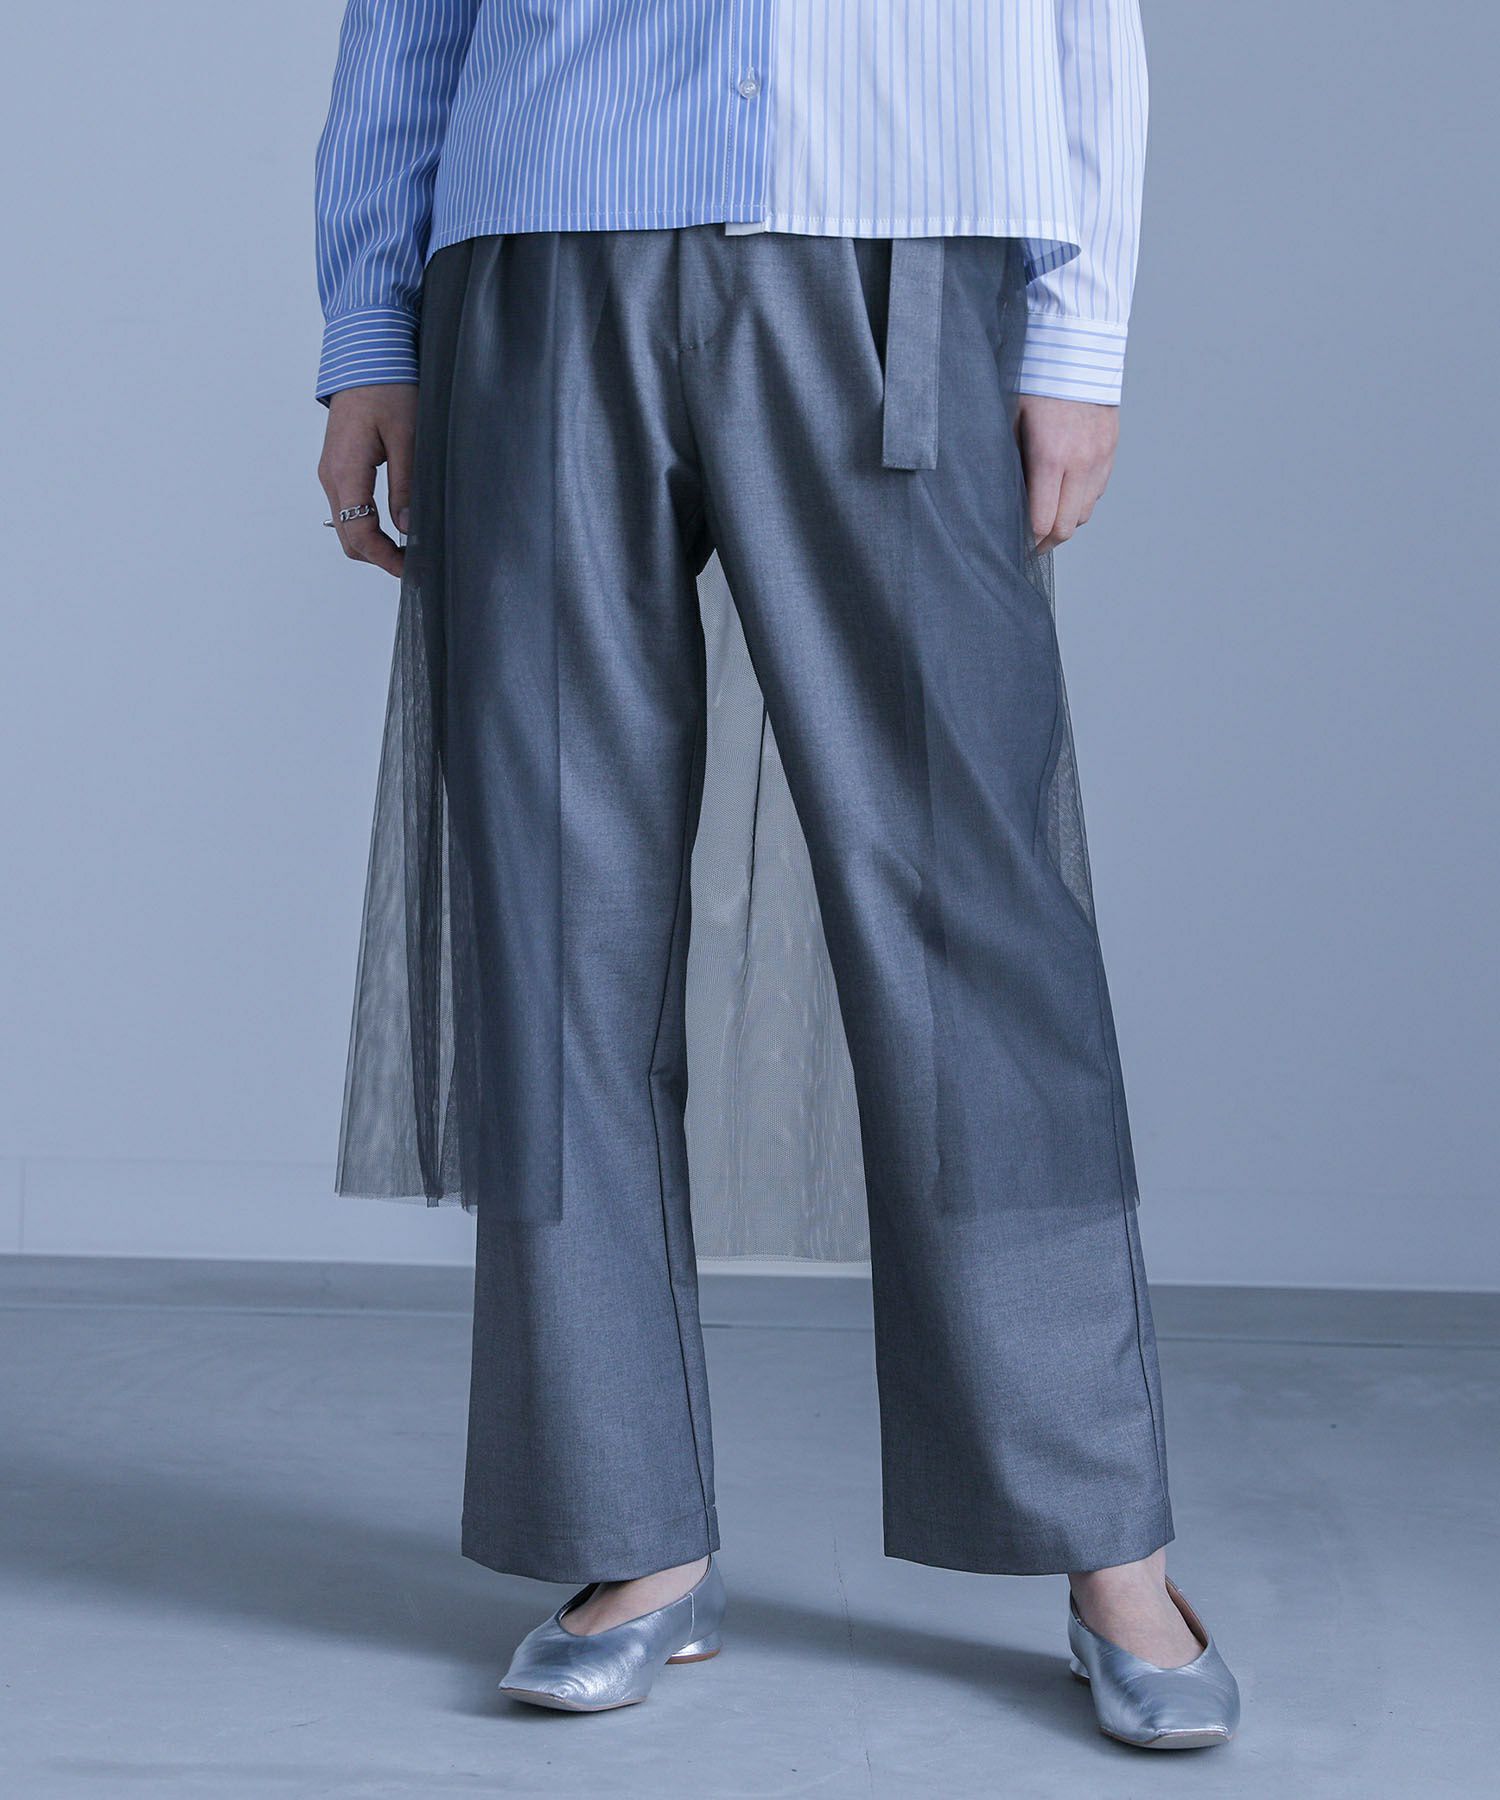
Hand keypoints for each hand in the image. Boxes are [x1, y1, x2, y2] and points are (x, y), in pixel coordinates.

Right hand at [318, 384, 418, 577]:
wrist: (366, 357)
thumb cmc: (388, 388)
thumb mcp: (407, 438)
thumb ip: (405, 486)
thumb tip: (407, 528)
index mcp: (346, 471)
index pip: (358, 533)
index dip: (384, 558)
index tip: (410, 569)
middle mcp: (331, 476)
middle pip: (347, 537)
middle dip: (378, 556)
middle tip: (413, 562)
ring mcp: (331, 472)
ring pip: (345, 525)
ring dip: (372, 543)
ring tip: (406, 547)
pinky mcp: (337, 467)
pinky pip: (346, 508)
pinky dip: (366, 525)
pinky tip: (393, 525)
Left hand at [1014, 394, 1118, 554]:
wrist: (1075, 347)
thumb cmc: (1033, 381)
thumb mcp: (1008, 420)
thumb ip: (1008, 462)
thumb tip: (999, 498)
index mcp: (1051, 458)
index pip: (1043, 522)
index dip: (1029, 541)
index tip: (1017, 545)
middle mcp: (1081, 463)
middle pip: (1067, 526)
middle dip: (1047, 541)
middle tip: (1030, 544)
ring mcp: (1100, 457)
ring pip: (1085, 512)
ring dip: (1065, 521)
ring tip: (1046, 519)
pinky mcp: (1111, 449)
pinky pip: (1097, 491)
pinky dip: (1080, 500)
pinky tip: (1064, 494)